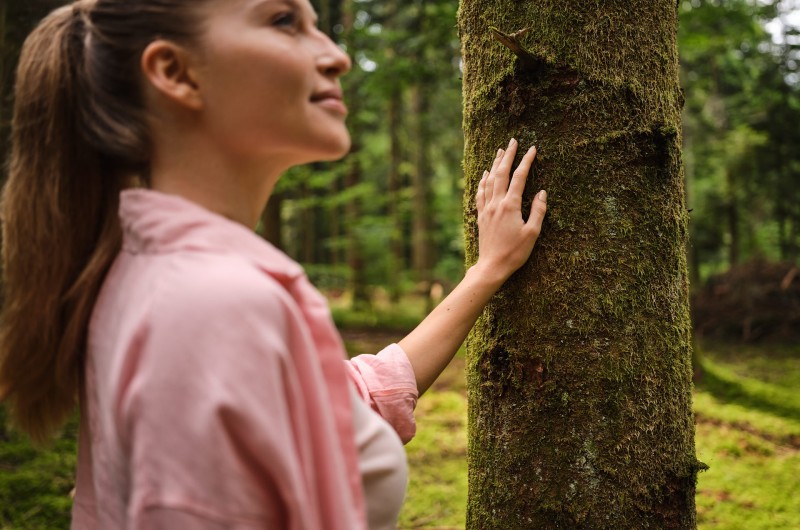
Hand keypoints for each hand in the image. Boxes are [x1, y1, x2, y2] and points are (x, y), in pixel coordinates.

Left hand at [474, 138, 546, 286]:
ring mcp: (487, 209)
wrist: (492, 266)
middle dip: (508, 156)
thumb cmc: (514, 252)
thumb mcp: (532, 233)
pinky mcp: (481, 216)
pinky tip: (484, 175)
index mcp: (510, 206)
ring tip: (500, 151)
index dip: (526, 161)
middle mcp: (496, 203)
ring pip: (489, 181)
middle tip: (513, 141)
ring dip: (495, 164)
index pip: (519, 177)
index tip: (533, 149)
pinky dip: (483, 181)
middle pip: (501, 174)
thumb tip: (541, 193)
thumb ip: (538, 211)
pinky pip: (480, 193)